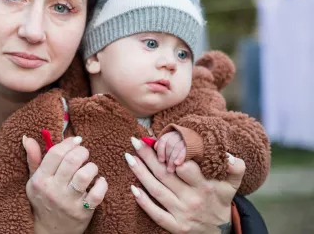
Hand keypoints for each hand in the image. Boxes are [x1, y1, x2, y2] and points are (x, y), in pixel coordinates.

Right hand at [23, 135, 107, 233]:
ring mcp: (69, 202)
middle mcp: (53, 190)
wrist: (49, 231)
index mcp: (40, 180)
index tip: (75, 141)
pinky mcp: (83, 212)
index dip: (68, 143)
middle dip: (82, 151)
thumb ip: (33, 159)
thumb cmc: (43, 200)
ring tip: (90, 167)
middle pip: (71, 161)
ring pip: (85, 176)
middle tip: (84, 152)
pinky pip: (97, 194)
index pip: (55, 154)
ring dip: (92, 166)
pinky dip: (102, 184)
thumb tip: (28, 138)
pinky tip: (99, 181)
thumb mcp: (33, 181)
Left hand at [126, 137, 243, 233]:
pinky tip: (132, 188)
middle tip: (136, 141)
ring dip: (140, 173)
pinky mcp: (175, 226)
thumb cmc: (220, 201)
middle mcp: (193, 199)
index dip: (171, 153)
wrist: (219, 232)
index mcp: (206, 185)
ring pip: (157, 190)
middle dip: (149, 157)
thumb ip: (235, 168)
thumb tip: (227, 154)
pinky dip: (143, 202)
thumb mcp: (231, 185)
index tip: (157, 139)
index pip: (186, 166)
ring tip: (129, 157)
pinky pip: (156, 214)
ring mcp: (182, 213)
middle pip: (166, 175)